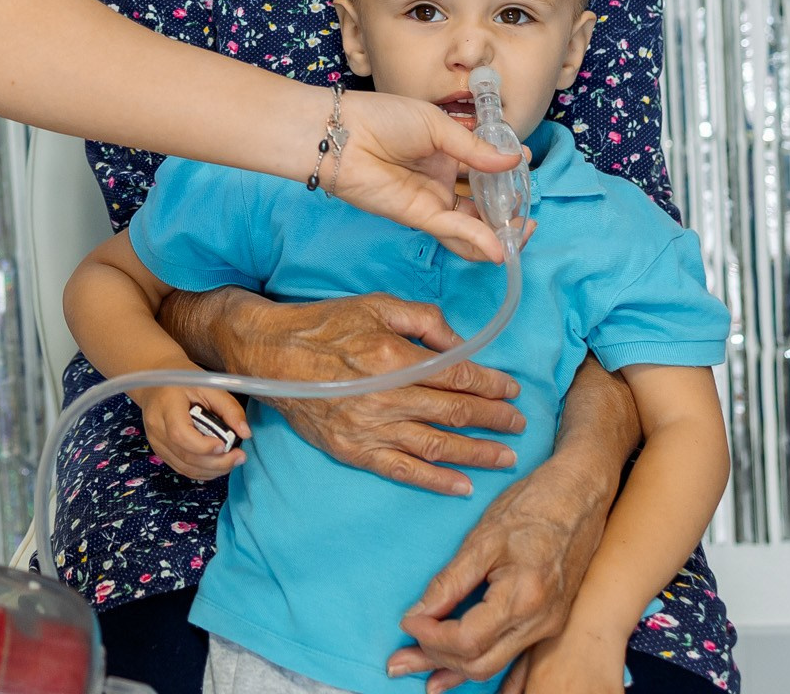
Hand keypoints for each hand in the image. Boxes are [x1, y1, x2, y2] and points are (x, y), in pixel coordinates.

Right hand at [136, 383, 248, 480]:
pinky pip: (183, 469)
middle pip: (185, 455)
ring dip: (213, 470)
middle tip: (240, 457)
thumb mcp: (209, 387)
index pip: (180, 434)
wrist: (156, 385)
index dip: (203, 446)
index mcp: (166, 406)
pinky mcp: (161, 452)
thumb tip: (246, 433)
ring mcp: (156, 443)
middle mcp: (157, 428)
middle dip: (216, 462)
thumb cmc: (183, 382)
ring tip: (233, 461)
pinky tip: (218, 464)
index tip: (225, 445)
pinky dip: (203, 471)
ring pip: (185, 467)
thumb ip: (229, 408)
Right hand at [206, 293, 523, 494]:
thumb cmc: (324, 324)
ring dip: (477, 453)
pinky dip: (435, 481)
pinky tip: (462, 486)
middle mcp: (386, 397)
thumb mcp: (376, 304)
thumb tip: (461, 345)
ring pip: (437, 446)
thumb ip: (424, 320)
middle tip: (519, 424)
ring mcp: (370, 428)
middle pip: (454, 412)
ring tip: (506, 457)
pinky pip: (403, 471)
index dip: (490, 384)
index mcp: (394, 357)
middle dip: (493, 419)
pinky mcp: (354, 450)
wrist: (270, 354)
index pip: (458, 375)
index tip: (512, 389)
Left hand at [328, 93, 522, 261]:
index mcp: (447, 150)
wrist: (342, 132)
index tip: (526, 163)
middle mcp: (442, 177)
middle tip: (527, 207)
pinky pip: (454, 232)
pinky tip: (500, 245)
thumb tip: (514, 159)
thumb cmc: (382, 117)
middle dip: (508, 207)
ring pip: (472, 224)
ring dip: (499, 231)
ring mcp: (431, 198)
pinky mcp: (417, 216)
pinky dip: (478, 240)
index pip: (485, 166)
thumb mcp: (436, 125)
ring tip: (523, 231)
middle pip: (482, 200)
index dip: (507, 169)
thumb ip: (474, 148)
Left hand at [385, 454, 616, 687]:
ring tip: (418, 671)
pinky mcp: (550, 623)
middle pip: (480, 664)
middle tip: (399, 658)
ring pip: (495, 666)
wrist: (581, 495)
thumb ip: (449, 581)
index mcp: (523, 598)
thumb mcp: (483, 538)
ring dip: (454, 669)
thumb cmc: (533, 506)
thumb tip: (417, 615)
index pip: (466, 640)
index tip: (406, 621)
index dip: (429, 637)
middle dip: (435, 660)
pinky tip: (459, 678)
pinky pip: (514, 660)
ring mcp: (550, 626)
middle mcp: (541, 622)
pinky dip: (485, 670)